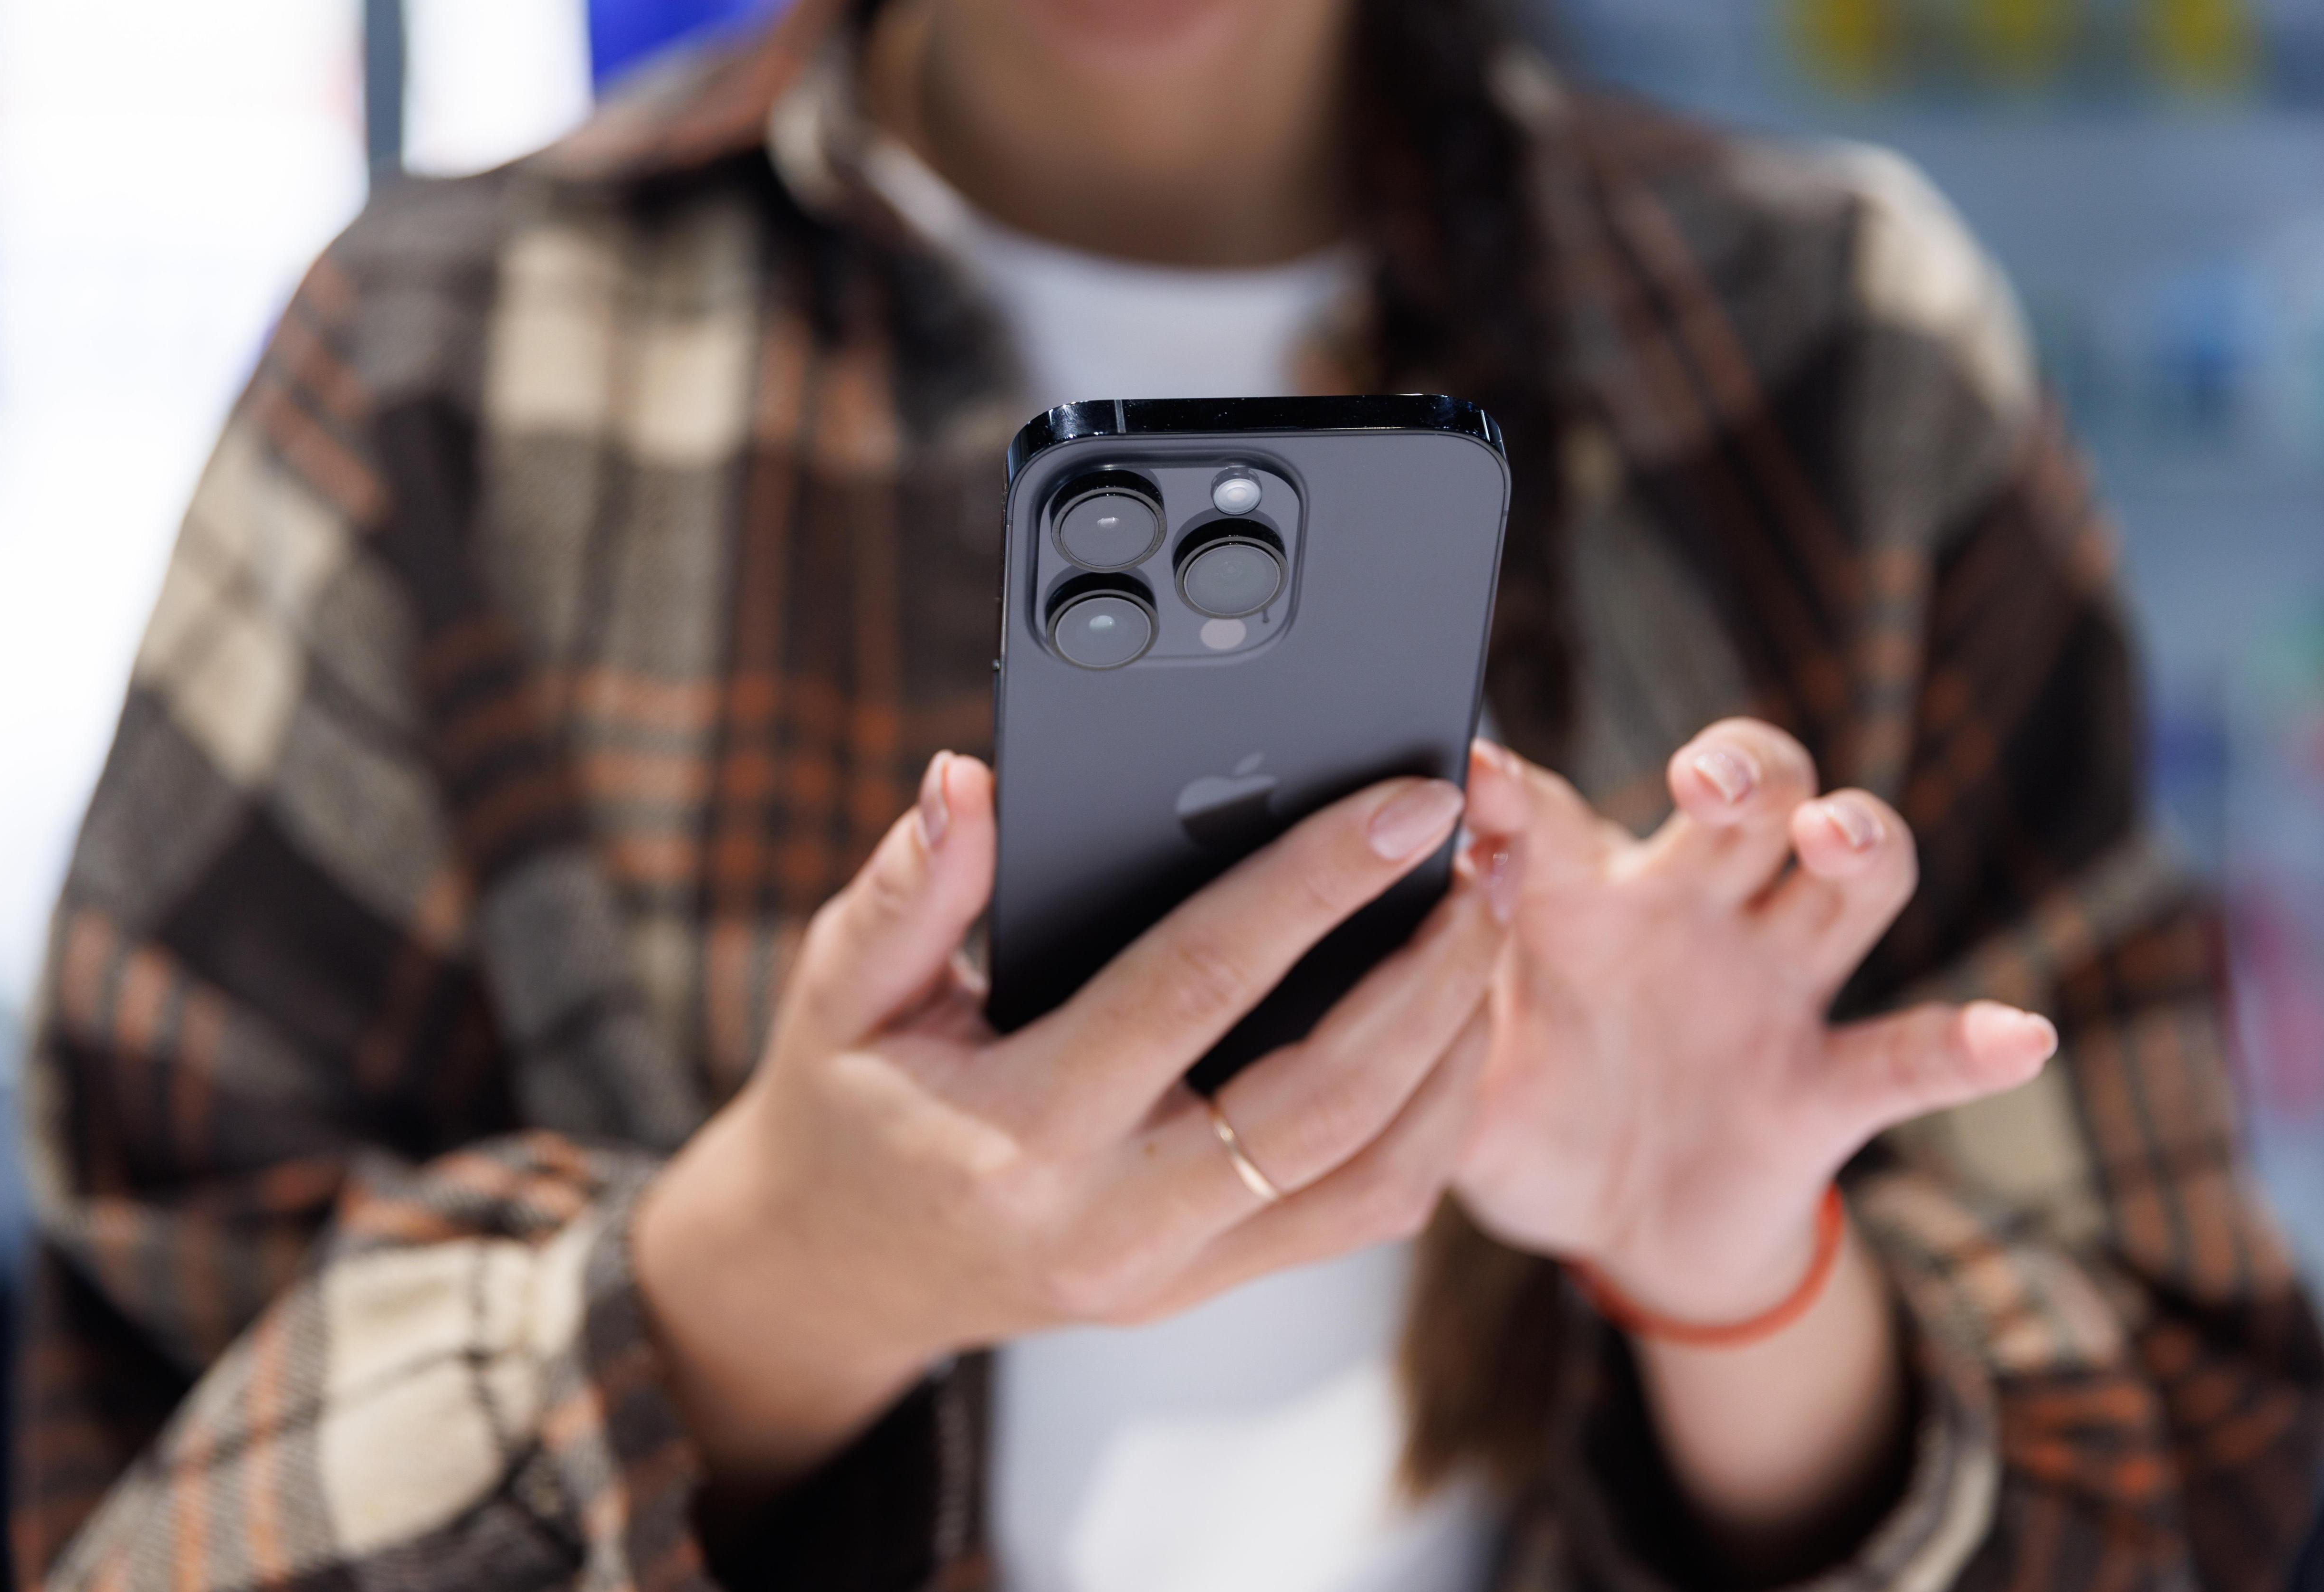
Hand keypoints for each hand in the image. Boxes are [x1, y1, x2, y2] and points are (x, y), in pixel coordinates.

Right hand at [634, 753, 1513, 1488]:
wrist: (835, 1273)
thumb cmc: (847, 1105)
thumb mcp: (843, 985)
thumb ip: (912, 884)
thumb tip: (970, 780)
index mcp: (1018, 1132)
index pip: (1195, 986)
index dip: (1311, 885)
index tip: (1404, 803)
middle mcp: (1111, 1222)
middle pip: (1325, 1103)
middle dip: (1431, 975)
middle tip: (1487, 866)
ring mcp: (1170, 1271)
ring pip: (1372, 1179)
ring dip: (1454, 1055)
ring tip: (1488, 936)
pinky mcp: (1205, 1287)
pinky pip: (1356, 1219)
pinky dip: (1425, 1123)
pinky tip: (1444, 1031)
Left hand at [1455, 721, 2056, 1324]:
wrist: (1613, 1224)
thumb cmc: (1524, 1112)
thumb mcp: (1452, 1071)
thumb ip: (1414, 1007)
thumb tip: (1349, 929)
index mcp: (1581, 902)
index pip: (1556, 817)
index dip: (1517, 790)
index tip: (1471, 770)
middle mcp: (1691, 917)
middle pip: (1748, 799)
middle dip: (1740, 769)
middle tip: (1699, 780)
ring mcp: (1770, 991)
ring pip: (1844, 883)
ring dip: (1857, 843)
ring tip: (1836, 841)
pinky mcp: (1825, 1084)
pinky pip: (1911, 1054)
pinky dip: (1970, 1045)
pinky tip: (2017, 1033)